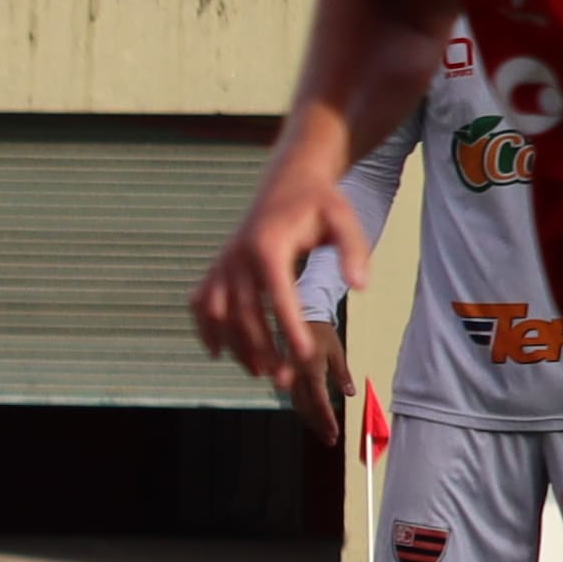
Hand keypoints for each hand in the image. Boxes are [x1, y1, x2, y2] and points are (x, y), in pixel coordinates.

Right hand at [195, 177, 360, 434]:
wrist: (287, 180)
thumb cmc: (319, 203)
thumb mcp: (344, 219)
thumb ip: (354, 251)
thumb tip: (360, 286)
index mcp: (268, 246)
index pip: (279, 298)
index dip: (291, 330)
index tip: (306, 358)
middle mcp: (238, 255)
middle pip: (245, 313)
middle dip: (264, 350)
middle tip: (286, 380)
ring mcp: (223, 262)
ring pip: (219, 314)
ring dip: (236, 346)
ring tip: (259, 372)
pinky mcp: (216, 266)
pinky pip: (202, 304)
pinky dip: (207, 329)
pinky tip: (218, 352)